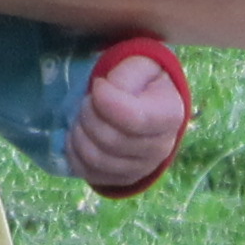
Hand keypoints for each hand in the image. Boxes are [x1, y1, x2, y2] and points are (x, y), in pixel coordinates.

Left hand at [66, 45, 189, 192]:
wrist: (148, 106)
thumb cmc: (142, 82)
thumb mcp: (140, 65)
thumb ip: (126, 74)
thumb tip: (104, 91)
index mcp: (169, 116)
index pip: (133, 119)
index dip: (106, 101)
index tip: (97, 84)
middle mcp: (161, 148)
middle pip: (111, 141)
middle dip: (88, 115)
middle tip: (86, 99)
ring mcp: (142, 168)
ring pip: (97, 160)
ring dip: (79, 134)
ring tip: (80, 116)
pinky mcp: (121, 179)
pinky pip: (89, 173)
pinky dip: (74, 153)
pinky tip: (77, 134)